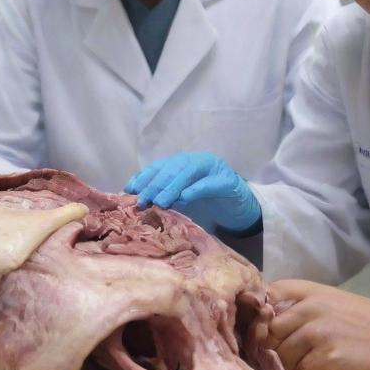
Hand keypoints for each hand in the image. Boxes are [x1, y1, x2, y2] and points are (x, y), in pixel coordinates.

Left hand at [124, 151, 260, 233]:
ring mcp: (213, 168)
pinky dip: (195, 190)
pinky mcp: (227, 181)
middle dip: (154, 184)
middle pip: (171, 169)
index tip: (130, 190)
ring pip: (188, 173)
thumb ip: (164, 196)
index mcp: (182, 163)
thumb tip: (137, 201)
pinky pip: (209, 183)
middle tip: (142, 200)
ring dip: (171, 187)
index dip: (144, 177)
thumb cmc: (207, 203)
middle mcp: (196, 161)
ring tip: (159, 201)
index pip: (159, 166)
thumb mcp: (181, 199)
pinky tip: (184, 198)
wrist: (239, 207)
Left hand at [265, 280, 369, 369]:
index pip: (263, 299)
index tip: (266, 337)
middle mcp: (307, 306)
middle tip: (294, 364)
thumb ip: (298, 311)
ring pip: (283, 358)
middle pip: (267, 336)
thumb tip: (261, 334)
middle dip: (275, 353)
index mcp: (305, 291)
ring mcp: (317, 330)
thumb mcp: (328, 305)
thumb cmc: (367, 325)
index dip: (258, 322)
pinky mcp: (329, 354)